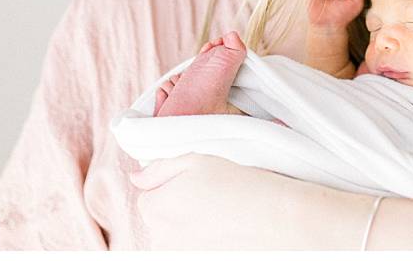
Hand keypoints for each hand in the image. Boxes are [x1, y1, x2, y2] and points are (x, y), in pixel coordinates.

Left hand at [129, 154, 296, 248]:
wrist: (276, 221)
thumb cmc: (239, 186)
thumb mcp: (196, 160)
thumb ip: (159, 168)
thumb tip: (136, 178)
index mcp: (154, 208)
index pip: (149, 197)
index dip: (173, 188)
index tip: (200, 186)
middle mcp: (160, 239)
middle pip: (161, 221)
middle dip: (179, 211)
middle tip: (214, 200)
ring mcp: (179, 256)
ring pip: (176, 239)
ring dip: (192, 231)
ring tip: (223, 219)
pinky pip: (192, 251)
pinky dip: (203, 244)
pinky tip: (225, 234)